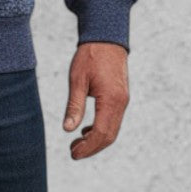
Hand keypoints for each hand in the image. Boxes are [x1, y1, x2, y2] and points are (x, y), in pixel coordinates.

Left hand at [62, 41, 129, 159]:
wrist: (107, 38)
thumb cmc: (90, 56)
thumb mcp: (77, 79)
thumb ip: (74, 105)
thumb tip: (68, 129)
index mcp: (111, 100)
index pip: (101, 133)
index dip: (88, 147)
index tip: (73, 153)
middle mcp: (121, 103)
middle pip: (109, 136)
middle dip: (92, 148)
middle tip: (73, 152)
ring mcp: (123, 101)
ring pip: (112, 129)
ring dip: (96, 140)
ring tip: (77, 144)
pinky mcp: (120, 97)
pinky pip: (113, 120)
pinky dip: (101, 129)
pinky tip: (86, 130)